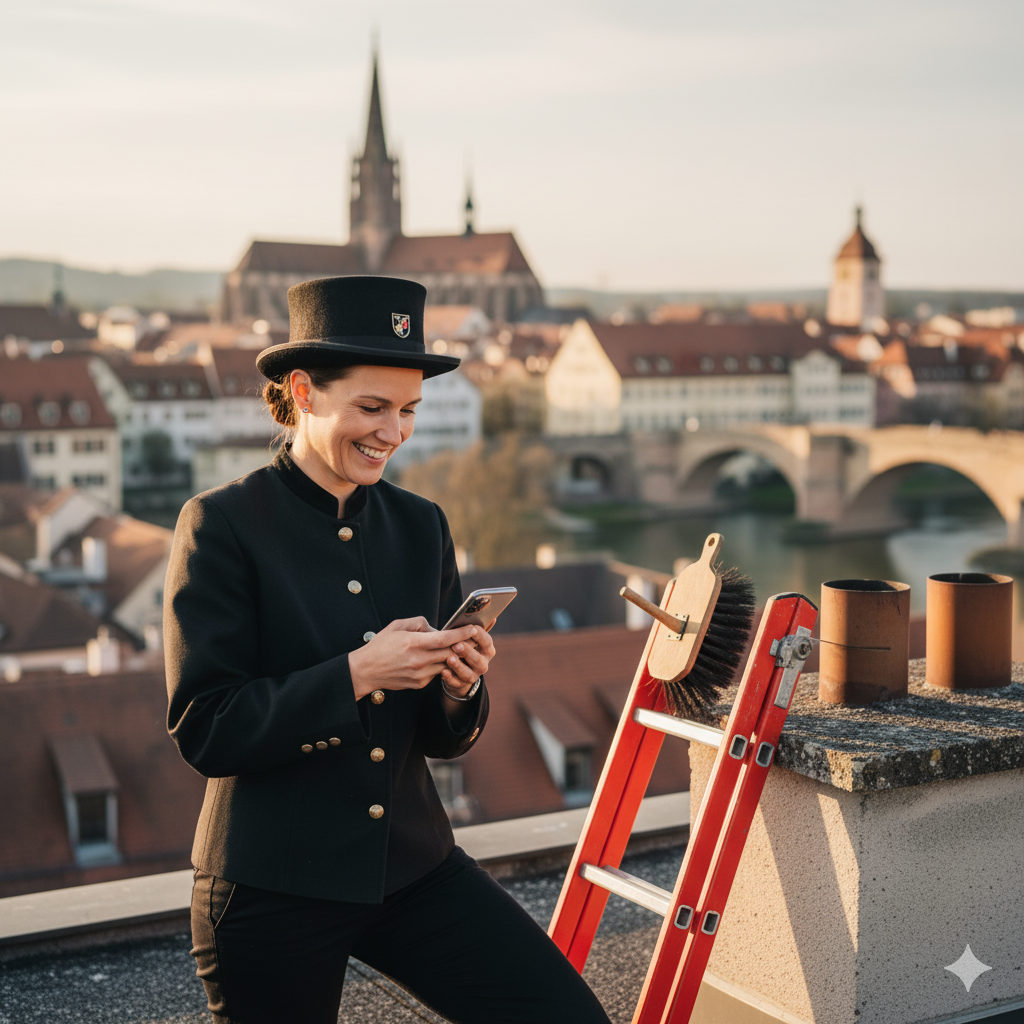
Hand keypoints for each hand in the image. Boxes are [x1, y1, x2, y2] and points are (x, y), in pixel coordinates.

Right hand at [348, 617, 479, 700]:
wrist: (366, 671)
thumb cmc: (380, 645)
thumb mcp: (397, 625)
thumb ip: (419, 623)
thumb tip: (436, 628)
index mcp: (414, 643)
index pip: (445, 638)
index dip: (461, 633)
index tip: (472, 628)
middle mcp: (419, 660)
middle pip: (450, 652)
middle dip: (463, 645)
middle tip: (473, 637)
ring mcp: (420, 674)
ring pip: (446, 664)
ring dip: (453, 656)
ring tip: (458, 648)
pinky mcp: (419, 684)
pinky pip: (436, 672)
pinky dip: (439, 665)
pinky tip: (437, 659)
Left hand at [440, 624, 495, 698]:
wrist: (459, 671)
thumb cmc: (463, 647)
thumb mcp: (470, 638)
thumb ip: (477, 628)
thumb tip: (492, 616)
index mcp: (487, 650)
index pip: (487, 642)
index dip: (480, 636)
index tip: (471, 628)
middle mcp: (483, 663)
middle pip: (479, 659)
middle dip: (468, 652)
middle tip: (457, 645)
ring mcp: (473, 675)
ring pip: (469, 674)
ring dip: (459, 666)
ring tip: (450, 658)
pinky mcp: (461, 685)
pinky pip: (457, 683)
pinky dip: (450, 678)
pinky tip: (443, 671)